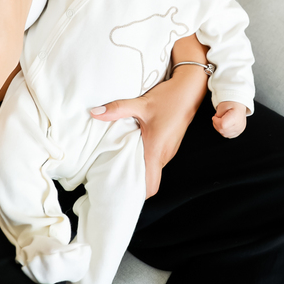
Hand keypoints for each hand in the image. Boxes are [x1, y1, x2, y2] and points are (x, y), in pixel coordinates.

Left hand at [90, 65, 205, 196]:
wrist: (189, 89)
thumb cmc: (169, 98)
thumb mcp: (140, 104)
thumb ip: (116, 109)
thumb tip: (94, 113)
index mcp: (156, 151)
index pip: (151, 186)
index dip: (137, 194)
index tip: (121, 192)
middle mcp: (164, 155)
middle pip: (149, 180)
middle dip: (133, 181)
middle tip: (113, 177)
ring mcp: (169, 151)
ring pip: (153, 169)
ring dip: (138, 168)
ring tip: (120, 162)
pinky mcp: (169, 145)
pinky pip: (156, 160)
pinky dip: (145, 159)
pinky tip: (133, 148)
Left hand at [212, 101, 247, 138]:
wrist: (239, 104)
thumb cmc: (232, 103)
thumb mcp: (223, 105)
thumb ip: (218, 114)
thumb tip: (216, 121)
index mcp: (236, 117)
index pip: (223, 125)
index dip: (216, 122)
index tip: (214, 117)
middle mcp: (239, 125)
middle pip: (223, 131)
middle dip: (217, 125)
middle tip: (217, 118)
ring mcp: (240, 129)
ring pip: (225, 135)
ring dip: (220, 128)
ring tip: (222, 120)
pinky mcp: (239, 131)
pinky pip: (229, 135)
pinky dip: (225, 131)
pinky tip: (225, 125)